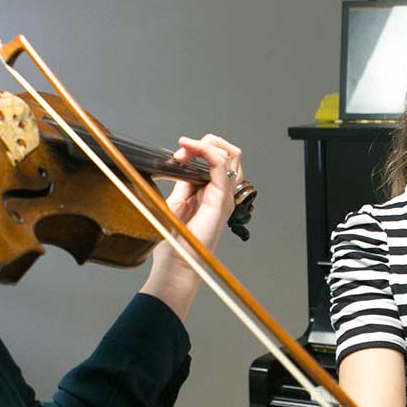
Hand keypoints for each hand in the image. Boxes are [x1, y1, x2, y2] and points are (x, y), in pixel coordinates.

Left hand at [141, 134, 241, 319]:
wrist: (177, 263)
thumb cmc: (176, 243)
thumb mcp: (175, 203)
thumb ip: (182, 184)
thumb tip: (179, 164)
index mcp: (211, 193)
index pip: (215, 159)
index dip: (197, 149)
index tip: (176, 154)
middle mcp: (222, 193)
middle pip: (229, 153)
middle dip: (205, 143)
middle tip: (182, 150)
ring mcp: (224, 195)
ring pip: (231, 155)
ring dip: (207, 144)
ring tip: (187, 148)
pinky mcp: (221, 199)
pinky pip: (221, 165)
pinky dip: (207, 151)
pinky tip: (192, 149)